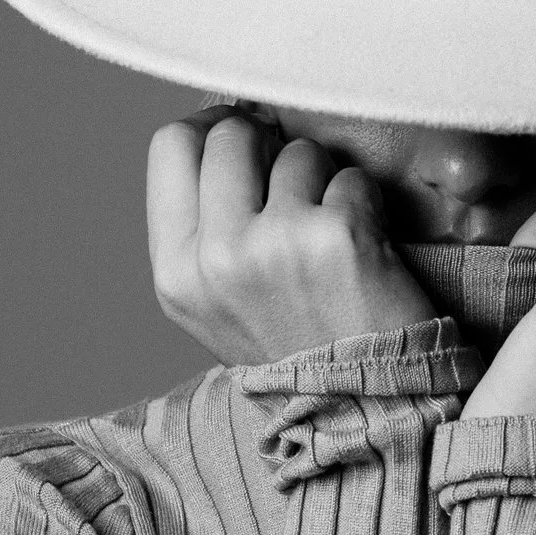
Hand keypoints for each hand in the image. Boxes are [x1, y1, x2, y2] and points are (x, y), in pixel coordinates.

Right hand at [148, 105, 437, 366]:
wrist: (364, 410)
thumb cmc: (296, 347)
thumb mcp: (215, 301)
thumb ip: (204, 224)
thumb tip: (220, 124)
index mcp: (175, 272)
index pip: (170, 144)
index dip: (211, 127)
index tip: (244, 142)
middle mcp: (215, 257)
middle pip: (232, 133)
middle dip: (270, 148)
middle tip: (298, 192)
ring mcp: (275, 244)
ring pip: (298, 150)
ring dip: (324, 180)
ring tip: (331, 238)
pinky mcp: (337, 236)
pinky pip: (351, 177)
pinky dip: (365, 204)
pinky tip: (365, 251)